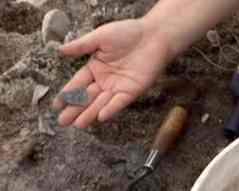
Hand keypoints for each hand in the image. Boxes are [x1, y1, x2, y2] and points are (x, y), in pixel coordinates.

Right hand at [52, 19, 170, 127]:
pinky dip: (110, 109)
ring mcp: (119, 86)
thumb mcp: (100, 37)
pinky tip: (100, 117)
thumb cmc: (128, 33)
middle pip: (88, 97)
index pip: (78, 83)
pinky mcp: (132, 90)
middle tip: (63, 122)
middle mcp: (105, 79)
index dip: (68, 94)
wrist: (153, 36)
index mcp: (96, 67)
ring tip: (77, 125)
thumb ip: (81, 45)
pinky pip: (120, 102)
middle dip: (75, 109)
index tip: (57, 105)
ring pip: (101, 102)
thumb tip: (59, 50)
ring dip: (90, 113)